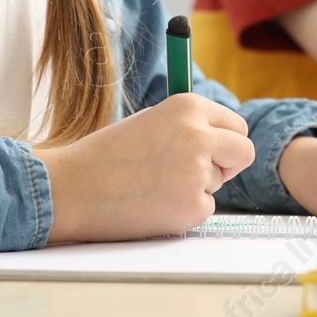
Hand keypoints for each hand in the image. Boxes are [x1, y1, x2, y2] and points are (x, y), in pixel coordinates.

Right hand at [39, 94, 254, 243]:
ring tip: (153, 185)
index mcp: (189, 106)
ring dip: (196, 187)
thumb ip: (189, 128)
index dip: (224, 140)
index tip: (212, 148)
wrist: (73, 187)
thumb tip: (225, 140)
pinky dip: (183, 211)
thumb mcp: (153, 122)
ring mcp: (198, 173)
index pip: (236, 125)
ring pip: (218, 183)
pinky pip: (204, 209)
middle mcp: (200, 135)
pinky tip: (152, 204)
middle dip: (229, 163)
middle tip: (199, 171)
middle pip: (244, 152)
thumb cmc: (107, 155)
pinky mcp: (192, 207)